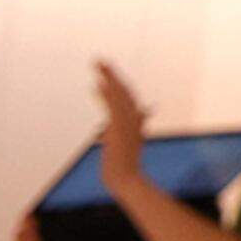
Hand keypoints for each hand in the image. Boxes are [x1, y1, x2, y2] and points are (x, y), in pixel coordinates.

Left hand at [94, 60, 149, 194]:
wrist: (126, 179)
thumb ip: (136, 127)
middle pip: (123, 90)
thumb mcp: (130, 142)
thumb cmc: (125, 165)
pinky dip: (106, 93)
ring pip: (118, 94)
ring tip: (97, 64)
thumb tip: (143, 114)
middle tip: (99, 61)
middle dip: (111, 74)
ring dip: (107, 77)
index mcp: (135, 120)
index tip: (105, 74)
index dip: (116, 83)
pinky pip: (112, 106)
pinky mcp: (119, 128)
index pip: (126, 96)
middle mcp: (133, 118)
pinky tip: (98, 84)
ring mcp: (128, 122)